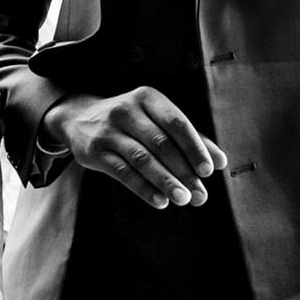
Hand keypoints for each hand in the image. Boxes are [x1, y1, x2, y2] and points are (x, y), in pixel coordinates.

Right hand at [45, 88, 226, 208]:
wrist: (78, 118)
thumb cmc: (130, 121)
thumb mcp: (156, 120)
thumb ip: (188, 138)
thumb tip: (220, 162)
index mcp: (147, 98)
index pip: (176, 123)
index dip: (194, 147)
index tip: (209, 170)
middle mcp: (126, 110)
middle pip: (161, 143)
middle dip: (183, 171)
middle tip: (200, 194)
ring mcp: (108, 131)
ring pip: (142, 159)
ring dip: (166, 182)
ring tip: (183, 199)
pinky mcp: (94, 151)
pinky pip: (122, 173)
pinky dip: (143, 188)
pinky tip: (160, 201)